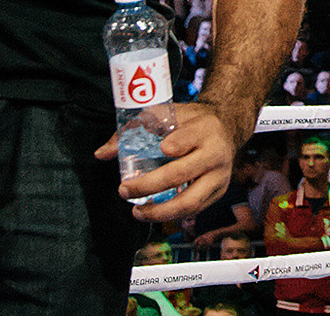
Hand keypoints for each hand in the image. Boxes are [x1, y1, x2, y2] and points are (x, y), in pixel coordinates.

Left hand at [94, 102, 236, 223]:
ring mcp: (219, 176)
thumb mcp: (169, 114)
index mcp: (204, 129)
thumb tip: (102, 153)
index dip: (178, 144)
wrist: (227, 127)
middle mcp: (215, 154)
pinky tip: (154, 214)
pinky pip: (195, 211)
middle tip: (124, 190)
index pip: (190, 137)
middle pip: (181, 173)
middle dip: (149, 185)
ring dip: (160, 212)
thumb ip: (135, 129)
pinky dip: (172, 216)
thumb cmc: (192, 121)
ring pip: (190, 202)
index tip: (162, 149)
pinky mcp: (219, 192)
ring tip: (137, 212)